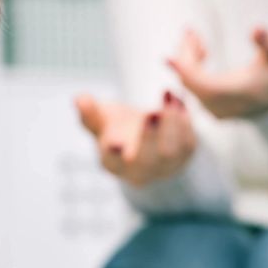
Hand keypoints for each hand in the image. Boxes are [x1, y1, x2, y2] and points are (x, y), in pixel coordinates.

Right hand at [75, 91, 196, 187]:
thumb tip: (78, 99)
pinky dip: (184, 119)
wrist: (146, 135)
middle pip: (146, 160)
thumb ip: (90, 111)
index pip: (112, 161)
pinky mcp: (184, 158)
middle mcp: (139, 171)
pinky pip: (188, 142)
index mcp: (114, 163)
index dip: (113, 152)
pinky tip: (178, 99)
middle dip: (149, 136)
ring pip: (172, 152)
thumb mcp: (102, 119)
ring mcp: (164, 168)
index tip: (115, 141)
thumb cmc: (118, 127)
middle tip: (152, 112)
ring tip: (168, 95)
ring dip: (171, 122)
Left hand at [168, 28, 267, 117]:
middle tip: (189, 32)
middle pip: (193, 84)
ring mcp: (218, 111)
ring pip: (190, 86)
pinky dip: (192, 69)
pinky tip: (201, 50)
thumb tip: (257, 30)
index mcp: (243, 93)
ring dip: (188, 60)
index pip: (205, 86)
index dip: (186, 70)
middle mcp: (226, 107)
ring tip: (195, 36)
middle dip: (186, 56)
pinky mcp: (213, 109)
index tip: (172, 53)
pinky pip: (194, 89)